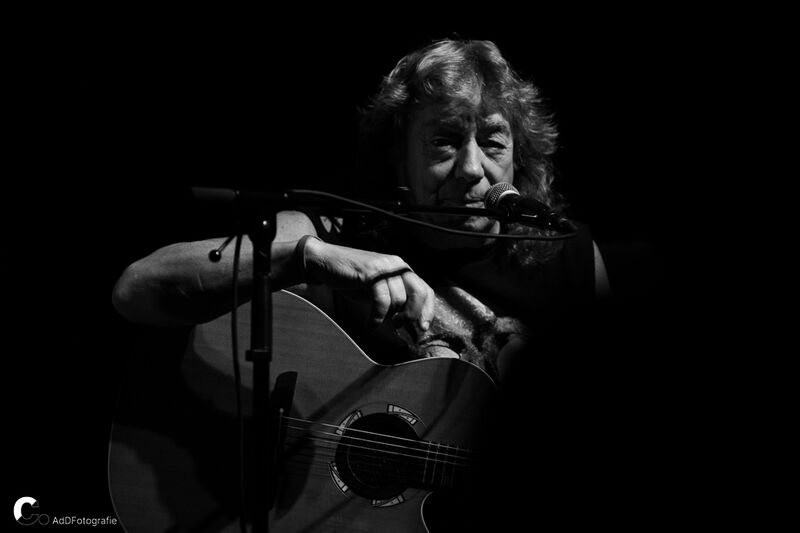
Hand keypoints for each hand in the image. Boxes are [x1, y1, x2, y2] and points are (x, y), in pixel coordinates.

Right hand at [304, 238, 434, 330]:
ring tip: (376, 323)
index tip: (423, 328)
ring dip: (388, 318)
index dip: (428, 310)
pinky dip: (377, 317)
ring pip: (399, 299)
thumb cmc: (352, 278)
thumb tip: (407, 322)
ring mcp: (384, 268)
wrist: (326, 261)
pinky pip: (382, 300)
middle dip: (412, 315)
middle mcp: (396, 266)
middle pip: (418, 293)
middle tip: (400, 327)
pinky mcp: (371, 273)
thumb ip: (394, 299)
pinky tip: (370, 325)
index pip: (425, 289)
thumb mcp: (378, 289)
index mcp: (401, 269)